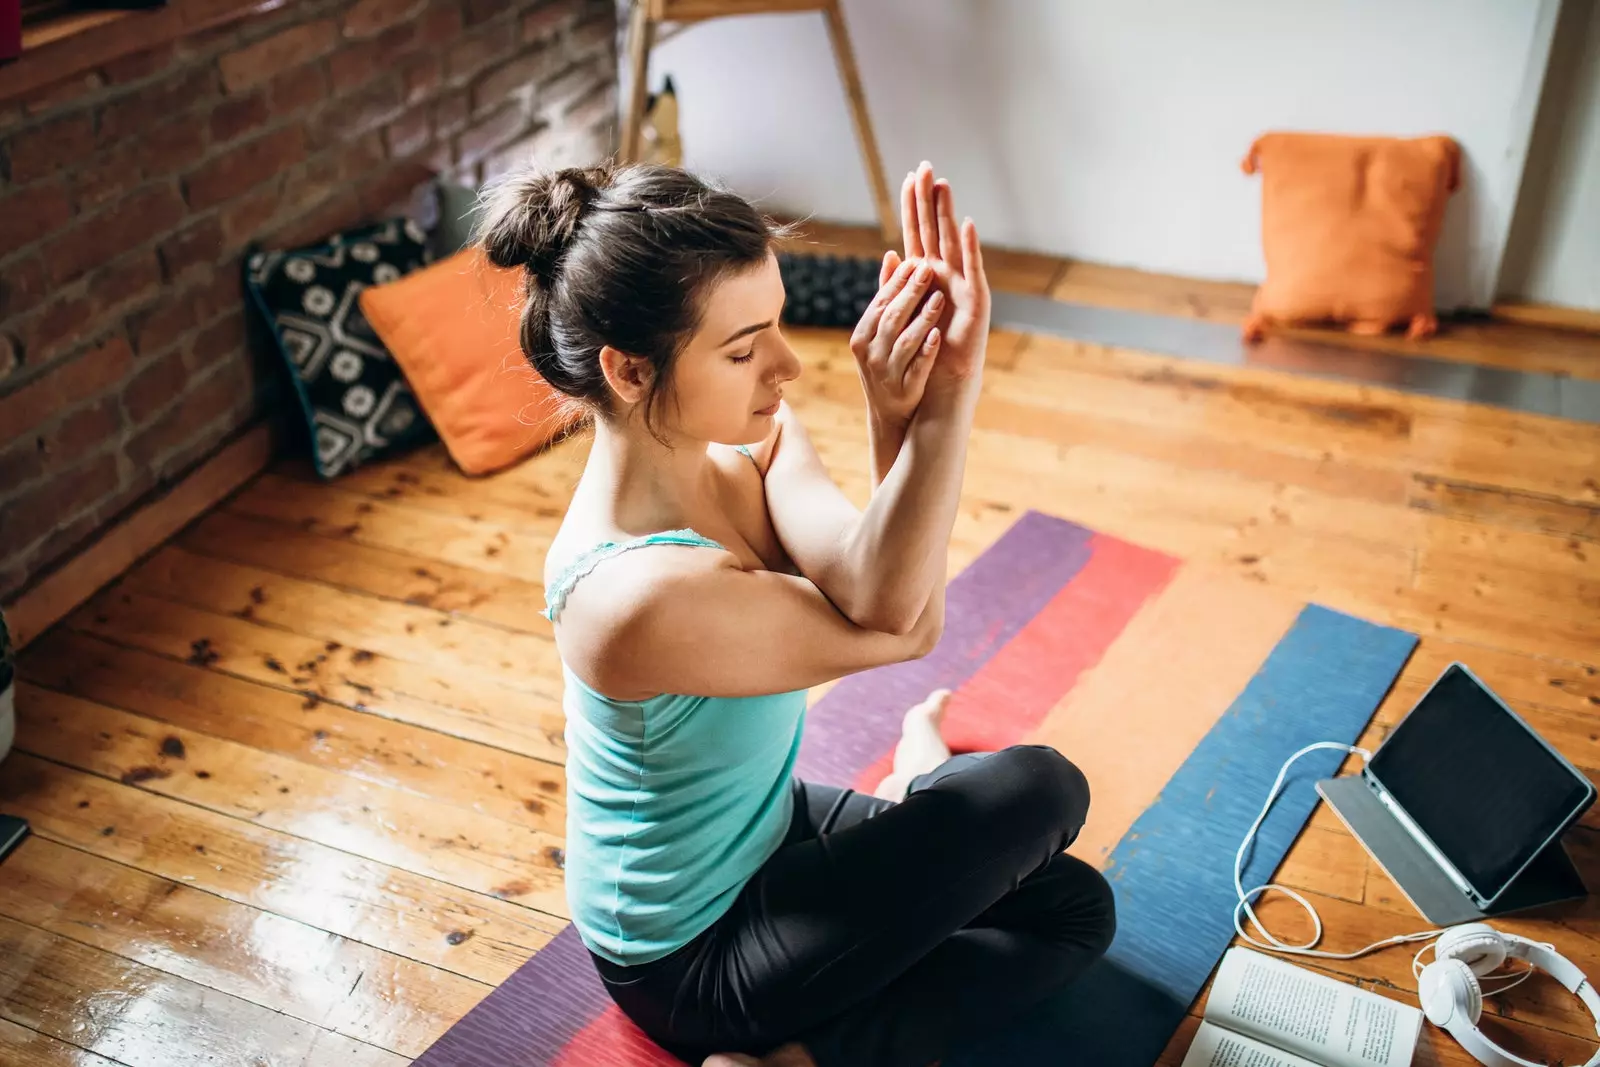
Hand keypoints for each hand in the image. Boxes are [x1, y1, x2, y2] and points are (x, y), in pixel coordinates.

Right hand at [849, 256, 944, 429]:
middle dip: (911, 293)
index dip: (899, 281)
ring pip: (904, 341)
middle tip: (929, 270)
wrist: (889, 413)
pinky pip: (916, 368)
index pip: (881, 302)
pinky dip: (927, 352)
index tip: (916, 261)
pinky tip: (938, 336)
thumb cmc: (887, 362)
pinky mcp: (904, 391)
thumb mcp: (880, 331)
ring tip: (939, 299)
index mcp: (862, 336)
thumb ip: (888, 294)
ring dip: (922, 319)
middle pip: (892, 318)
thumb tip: (893, 255)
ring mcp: (886, 374)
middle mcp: (869, 354)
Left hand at [884, 163, 990, 389]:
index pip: (916, 234)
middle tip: (926, 166)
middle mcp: (945, 275)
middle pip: (933, 230)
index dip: (913, 206)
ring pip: (951, 242)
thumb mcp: (904, 313)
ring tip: (943, 185)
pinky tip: (965, 224)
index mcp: (926, 277)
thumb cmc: (925, 351)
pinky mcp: (975, 301)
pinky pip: (971, 269)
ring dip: (946, 213)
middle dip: (929, 199)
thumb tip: (891, 253)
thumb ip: (899, 284)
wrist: (941, 383)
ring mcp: (961, 285)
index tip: (909, 177)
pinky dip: (968, 247)